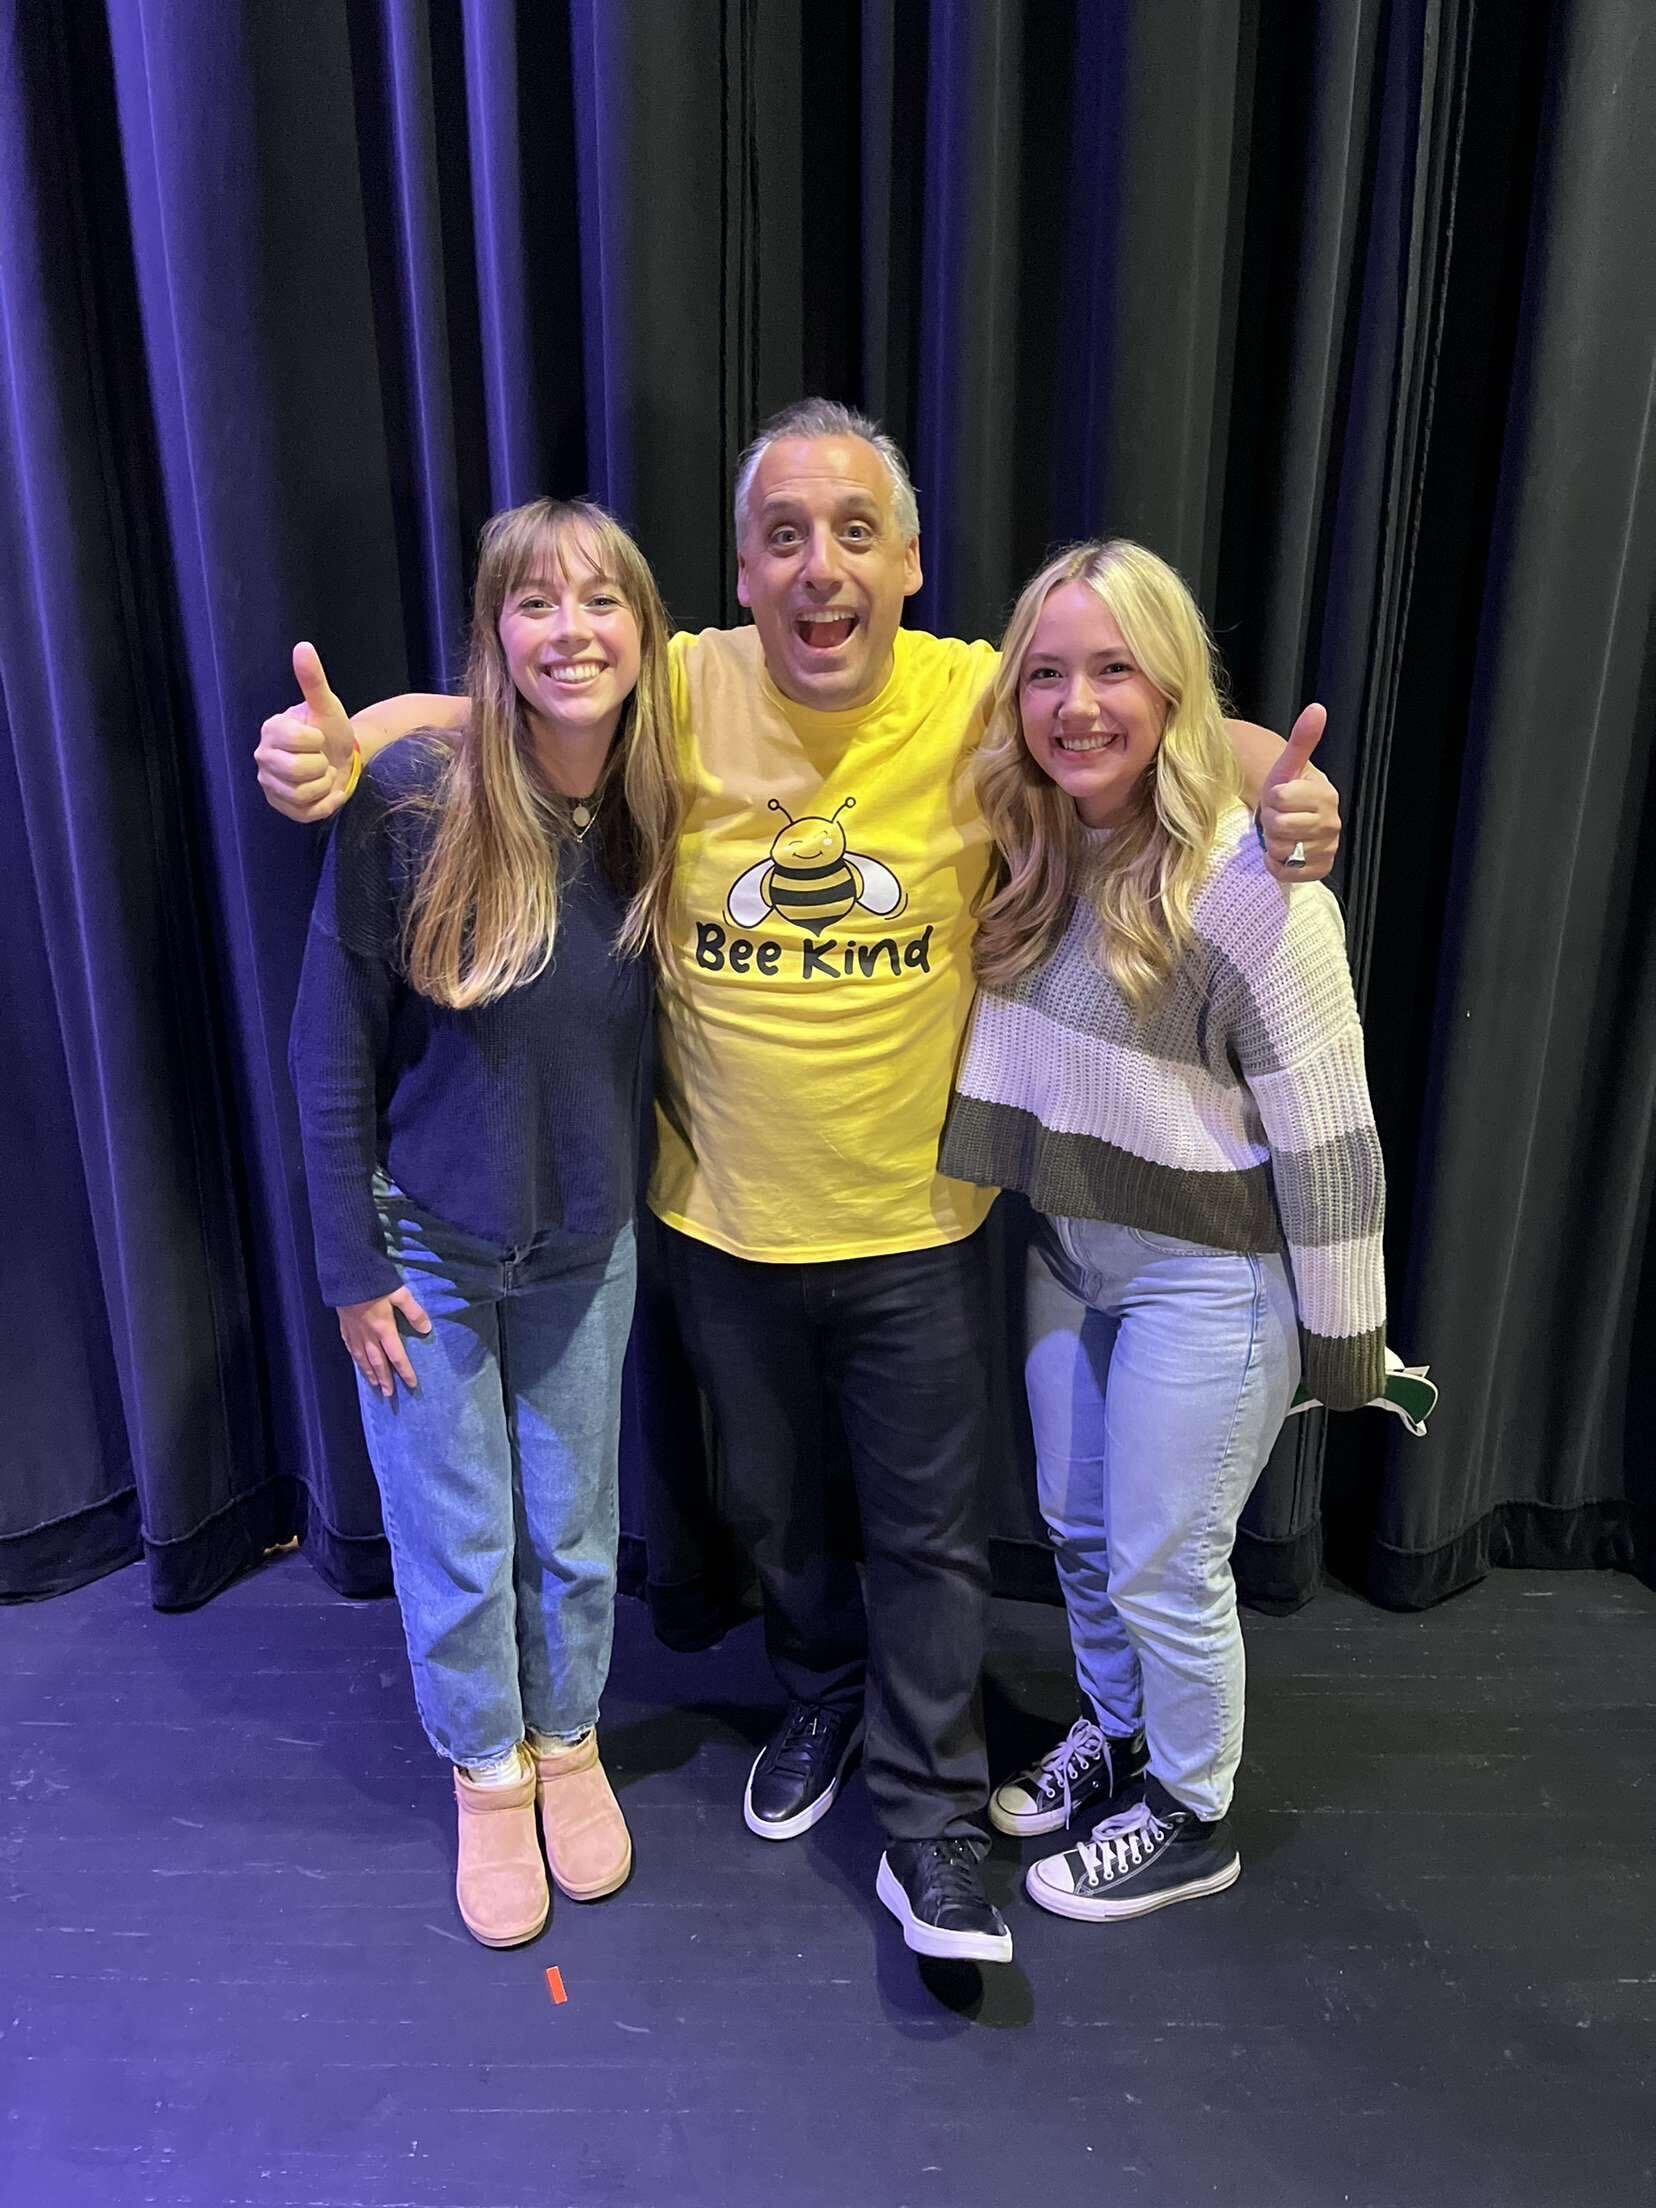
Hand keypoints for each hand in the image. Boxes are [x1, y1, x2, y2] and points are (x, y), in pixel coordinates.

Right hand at [256, 643, 356, 823]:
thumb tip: (303, 647)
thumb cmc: (330, 730)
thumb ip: (313, 679)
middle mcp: (264, 757)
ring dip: (325, 785)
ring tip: (323, 774)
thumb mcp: (326, 705)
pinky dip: (325, 804)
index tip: (318, 737)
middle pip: (298, 771)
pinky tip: (325, 791)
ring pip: (303, 794)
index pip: (299, 741)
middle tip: (321, 759)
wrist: (341, 759)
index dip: (317, 741)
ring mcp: (269, 784)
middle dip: (321, 765)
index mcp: (271, 730)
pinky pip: (307, 813)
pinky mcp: (281, 806)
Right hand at [337, 1286, 431, 1397]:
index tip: (411, 1384)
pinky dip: (355, 1358)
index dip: (404, 1371)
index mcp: (383, 1328)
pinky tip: (357, 1362)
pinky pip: (350, 1347)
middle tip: (389, 1395)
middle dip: (385, 1379)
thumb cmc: (374, 1282)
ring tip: (374, 1385)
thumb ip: (414, 1312)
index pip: (397, 1355)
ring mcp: (354, 1331)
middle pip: (378, 1362)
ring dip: (369, 1373)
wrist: (345, 1274)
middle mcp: (368, 1335)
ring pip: (362, 1358)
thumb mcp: (399, 1293)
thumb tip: (427, 1329)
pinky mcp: (344, 1325)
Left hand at [1258, 704, 1339, 882]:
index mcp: (1326, 795)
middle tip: (1278, 816)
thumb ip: (1302, 739)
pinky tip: (1283, 853)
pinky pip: (1290, 872)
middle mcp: (1332, 823)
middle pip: (1279, 826)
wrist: (1291, 819)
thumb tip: (1317, 707)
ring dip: (1273, 843)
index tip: (1280, 797)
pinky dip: (1278, 865)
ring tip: (1281, 834)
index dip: (1272, 797)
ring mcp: (1328, 848)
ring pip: (1282, 849)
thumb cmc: (1288, 789)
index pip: (1280, 798)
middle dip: (1271, 821)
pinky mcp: (1320, 869)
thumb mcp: (1289, 764)